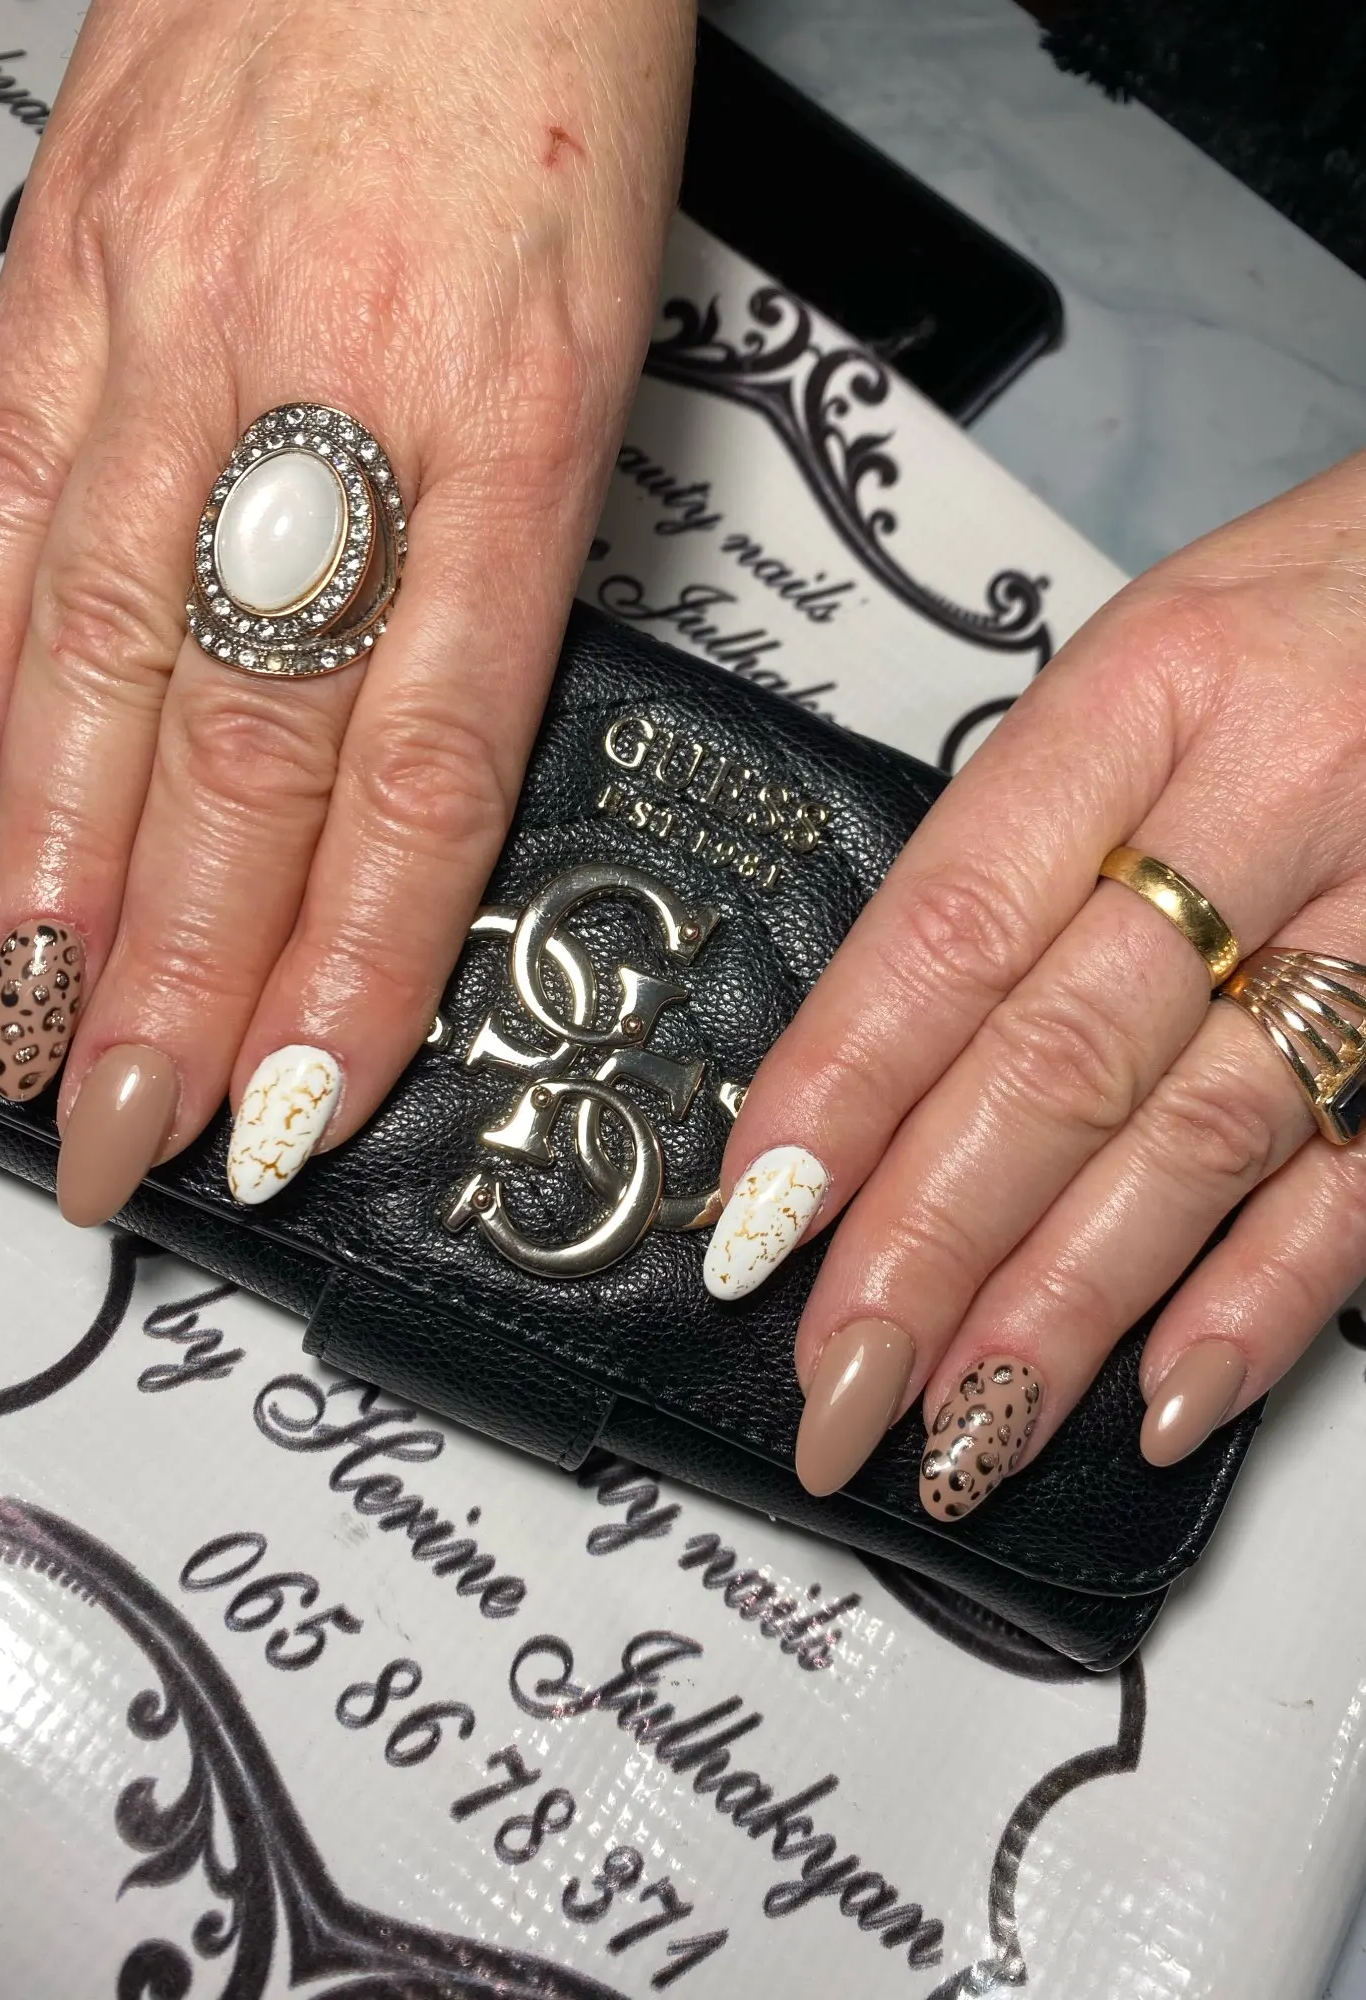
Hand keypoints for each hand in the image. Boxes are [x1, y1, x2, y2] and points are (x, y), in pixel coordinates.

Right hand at [0, 0, 693, 1219]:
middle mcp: (336, 396)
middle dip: (178, 977)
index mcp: (518, 433)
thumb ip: (510, 576)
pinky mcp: (73, 266)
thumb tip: (404, 793)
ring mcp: (179, 330)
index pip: (422, 770)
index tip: (298, 1102)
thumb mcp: (606, 350)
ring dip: (57, 872)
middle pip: (245, 752)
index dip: (352, 963)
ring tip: (26, 1027)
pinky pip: (0, 497)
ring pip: (104, 656)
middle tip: (128, 1131)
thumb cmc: (553, 90)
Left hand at [703, 452, 1365, 1506]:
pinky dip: (1262, 1301)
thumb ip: (1022, 847)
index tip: (758, 1219)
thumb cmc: (1323, 614)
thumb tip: (869, 1069)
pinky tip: (1169, 1399)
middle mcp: (1274, 795)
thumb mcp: (1147, 667)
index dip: (845, 1084)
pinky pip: (1365, 1175)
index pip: (957, 918)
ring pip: (1201, 1136)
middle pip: (1064, 1054)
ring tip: (966, 1428)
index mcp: (1150, 690)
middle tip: (841, 1382)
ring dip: (1071, 1304)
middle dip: (935, 1242)